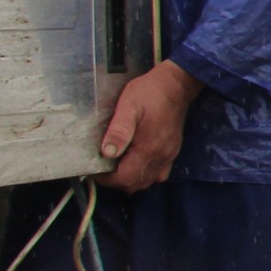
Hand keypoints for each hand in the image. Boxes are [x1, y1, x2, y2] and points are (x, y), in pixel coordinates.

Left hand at [97, 59, 201, 192]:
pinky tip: (136, 163)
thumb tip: (107, 153)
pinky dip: (144, 175)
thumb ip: (119, 131)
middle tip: (102, 167)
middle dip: (115, 180)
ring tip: (116, 166)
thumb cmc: (149, 93)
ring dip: (130, 179)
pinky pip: (158, 175)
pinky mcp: (172, 152)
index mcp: (147, 148)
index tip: (94, 169)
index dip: (105, 179)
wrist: (176, 85)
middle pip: (134, 184)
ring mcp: (168, 156)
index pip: (124, 178)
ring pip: (147, 182)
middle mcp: (160, 157)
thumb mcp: (128, 107)